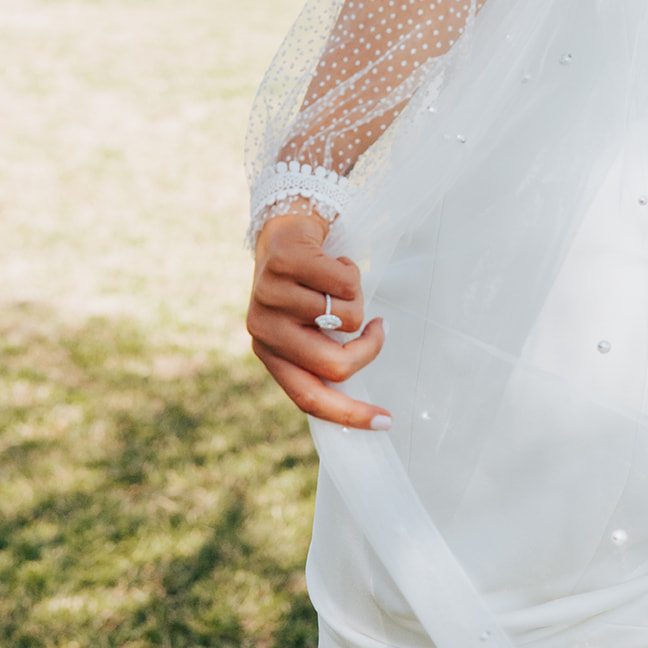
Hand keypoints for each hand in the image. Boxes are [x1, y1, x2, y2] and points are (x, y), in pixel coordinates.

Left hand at [247, 210, 389, 428]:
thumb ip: (322, 354)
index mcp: (269, 353)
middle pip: (335, 365)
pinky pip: (345, 283)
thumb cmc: (305, 283)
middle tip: (378, 326)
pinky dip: (352, 271)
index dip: (349, 413)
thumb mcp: (309, 326)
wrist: (286, 227)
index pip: (308, 397)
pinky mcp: (282, 262)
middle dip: (370, 347)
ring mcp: (269, 296)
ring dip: (357, 297)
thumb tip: (353, 393)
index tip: (385, 420)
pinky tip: (336, 261)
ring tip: (340, 280)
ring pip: (347, 318)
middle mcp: (263, 330)